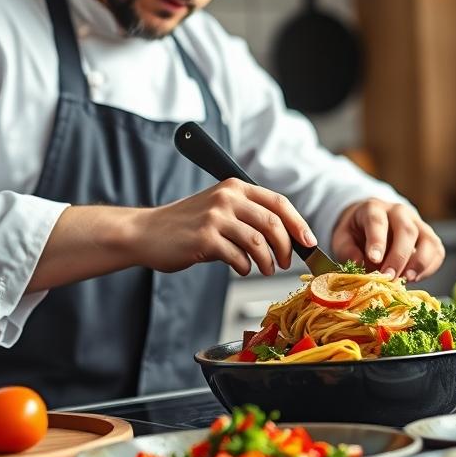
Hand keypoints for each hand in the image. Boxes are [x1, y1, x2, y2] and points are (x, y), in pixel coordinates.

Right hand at [134, 179, 315, 276]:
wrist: (146, 233)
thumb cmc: (186, 226)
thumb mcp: (219, 210)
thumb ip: (248, 216)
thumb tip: (287, 237)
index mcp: (235, 187)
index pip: (279, 203)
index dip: (299, 224)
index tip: (308, 243)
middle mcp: (227, 197)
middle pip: (273, 223)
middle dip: (286, 247)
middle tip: (285, 262)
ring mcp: (215, 216)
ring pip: (258, 241)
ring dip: (267, 261)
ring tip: (265, 269)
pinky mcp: (205, 238)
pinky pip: (238, 257)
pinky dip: (245, 267)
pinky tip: (241, 267)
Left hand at [331, 199, 444, 281]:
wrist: (372, 223)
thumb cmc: (356, 233)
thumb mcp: (342, 238)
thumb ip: (347, 250)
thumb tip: (358, 263)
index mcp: (374, 208)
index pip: (377, 221)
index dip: (377, 241)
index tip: (374, 259)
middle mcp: (399, 212)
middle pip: (406, 231)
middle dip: (399, 257)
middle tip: (389, 277)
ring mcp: (418, 223)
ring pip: (427, 240)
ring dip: (419, 263)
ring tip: (406, 279)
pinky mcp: (429, 237)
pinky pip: (437, 251)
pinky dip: (429, 267)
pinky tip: (415, 278)